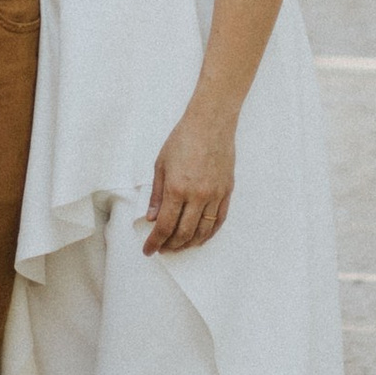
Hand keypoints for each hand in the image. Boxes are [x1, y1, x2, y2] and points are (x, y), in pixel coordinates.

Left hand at [143, 102, 235, 255]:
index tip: (148, 250)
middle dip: (171, 245)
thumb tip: (152, 218)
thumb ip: (157, 194)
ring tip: (179, 246)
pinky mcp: (226, 192)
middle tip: (162, 249)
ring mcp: (214, 195)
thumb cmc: (183, 139)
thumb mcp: (161, 165)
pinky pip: (219, 220)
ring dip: (189, 243)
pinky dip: (209, 233)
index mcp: (177, 188)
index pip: (165, 226)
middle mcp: (197, 195)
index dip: (155, 242)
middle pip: (184, 233)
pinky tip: (200, 238)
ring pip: (203, 231)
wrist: (211, 123)